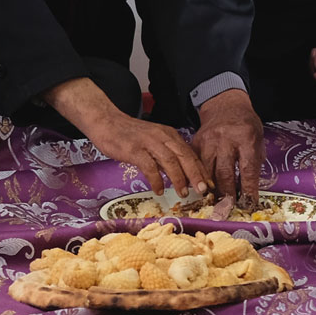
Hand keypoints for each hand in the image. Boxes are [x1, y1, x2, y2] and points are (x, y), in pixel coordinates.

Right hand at [42, 77, 207, 195]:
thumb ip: (167, 155)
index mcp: (169, 134)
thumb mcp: (154, 141)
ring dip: (179, 178)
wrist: (107, 121)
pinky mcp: (134, 149)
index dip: (201, 169)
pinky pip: (149, 166)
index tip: (208, 185)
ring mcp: (148, 142)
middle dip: (196, 174)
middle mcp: (162, 136)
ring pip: (170, 161)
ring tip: (183, 193)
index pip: (190, 153)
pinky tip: (159, 190)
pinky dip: (156, 180)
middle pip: (185, 156)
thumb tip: (182, 175)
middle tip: (203, 191)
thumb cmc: (130, 135)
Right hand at [195, 89, 264, 204]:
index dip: (248, 189)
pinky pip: (196, 165)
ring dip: (213, 190)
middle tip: (230, 208)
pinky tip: (205, 189)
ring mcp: (208, 140)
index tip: (250, 204)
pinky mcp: (196, 142)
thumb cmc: (245, 124)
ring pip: (207, 171)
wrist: (225, 105)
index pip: (247, 168)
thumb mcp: (258, 138)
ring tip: (217, 203)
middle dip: (228, 194)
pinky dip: (201, 178)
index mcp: (246, 136)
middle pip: (224, 173)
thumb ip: (255, 161)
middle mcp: (225, 138)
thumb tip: (250, 188)